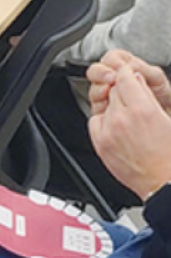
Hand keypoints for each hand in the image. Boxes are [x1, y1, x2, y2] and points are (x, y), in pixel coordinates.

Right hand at [87, 50, 170, 116]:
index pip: (111, 58)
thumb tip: (126, 67)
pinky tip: (110, 104)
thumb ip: (141, 68)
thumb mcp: (156, 78)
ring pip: (93, 88)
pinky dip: (101, 104)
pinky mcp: (103, 111)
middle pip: (95, 71)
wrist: (163, 115)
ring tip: (111, 92)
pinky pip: (95, 106)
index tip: (121, 68)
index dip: (113, 61)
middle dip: (101, 74)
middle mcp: (113, 80)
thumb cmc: (163, 98)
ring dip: (100, 89)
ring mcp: (106, 95)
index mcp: (125, 67)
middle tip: (112, 79)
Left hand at [88, 67, 170, 199]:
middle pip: (114, 89)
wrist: (162, 183)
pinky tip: (118, 126)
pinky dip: (104, 120)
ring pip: (105, 104)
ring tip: (130, 117)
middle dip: (124, 90)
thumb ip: (150, 96)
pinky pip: (95, 121)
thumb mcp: (168, 118)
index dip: (129, 74)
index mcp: (143, 110)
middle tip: (135, 100)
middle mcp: (122, 119)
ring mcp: (108, 132)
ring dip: (115, 105)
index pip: (125, 77)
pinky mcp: (100, 144)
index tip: (131, 76)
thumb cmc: (170, 155)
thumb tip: (137, 79)